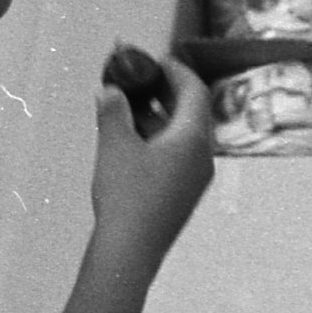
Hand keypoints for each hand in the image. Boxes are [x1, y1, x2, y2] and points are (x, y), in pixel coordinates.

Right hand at [87, 46, 213, 271]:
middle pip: (190, 112)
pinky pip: (176, 155)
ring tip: (125, 107)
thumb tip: (109, 91)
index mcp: (194, 138)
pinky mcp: (183, 194)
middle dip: (164, 92)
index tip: (155, 60)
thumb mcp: (114, 145)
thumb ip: (113, 111)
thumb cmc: (126, 196)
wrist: (130, 252)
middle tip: (139, 79)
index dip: (175, 70)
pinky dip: (156, 139)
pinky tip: (129, 141)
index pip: (194, 90)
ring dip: (156, 117)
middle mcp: (203, 156)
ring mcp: (196, 178)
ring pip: (181, 135)